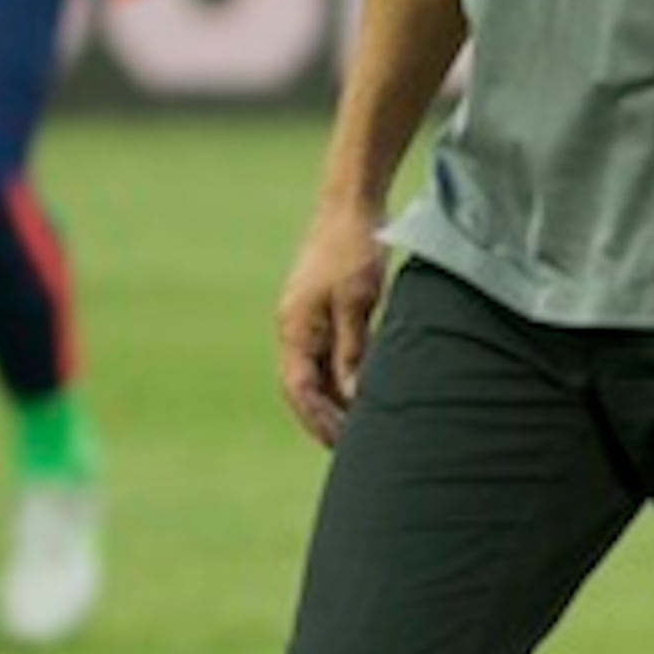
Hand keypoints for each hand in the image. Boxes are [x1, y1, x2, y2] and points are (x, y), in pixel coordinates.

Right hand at [274, 203, 385, 447]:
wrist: (348, 204)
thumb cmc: (353, 250)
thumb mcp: (357, 304)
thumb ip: (353, 352)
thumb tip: (351, 397)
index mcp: (294, 329)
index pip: (299, 390)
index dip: (318, 421)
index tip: (341, 445)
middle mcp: (292, 328)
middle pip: (302, 388)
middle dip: (323, 419)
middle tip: (352, 448)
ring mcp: (304, 319)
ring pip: (313, 373)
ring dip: (330, 400)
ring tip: (358, 427)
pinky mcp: (319, 310)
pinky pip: (323, 356)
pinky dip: (338, 378)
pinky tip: (360, 390)